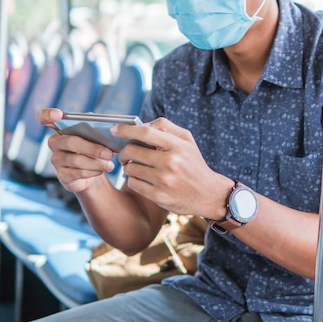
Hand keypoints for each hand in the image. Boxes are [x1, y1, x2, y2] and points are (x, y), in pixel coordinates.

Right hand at [36, 108, 114, 193]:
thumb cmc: (93, 147)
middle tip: (109, 154)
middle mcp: (54, 142)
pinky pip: (78, 172)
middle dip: (92, 148)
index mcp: (60, 127)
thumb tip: (99, 123)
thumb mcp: (95, 135)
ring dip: (96, 163)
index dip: (48, 114)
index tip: (58, 114)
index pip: (44, 118)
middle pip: (70, 142)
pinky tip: (101, 170)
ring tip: (110, 164)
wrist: (93, 171)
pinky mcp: (62, 175)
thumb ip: (94, 125)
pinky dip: (93, 171)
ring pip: (76, 160)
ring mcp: (56, 159)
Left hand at [112, 117, 232, 218]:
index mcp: (176, 146)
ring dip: (129, 167)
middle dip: (123, 151)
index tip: (114, 129)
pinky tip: (142, 180)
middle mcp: (169, 162)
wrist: (208, 194)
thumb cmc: (194, 163)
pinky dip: (134, 180)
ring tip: (138, 167)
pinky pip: (133, 184)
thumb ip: (166, 127)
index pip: (145, 133)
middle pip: (132, 151)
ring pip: (130, 169)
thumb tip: (142, 124)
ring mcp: (163, 181)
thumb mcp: (187, 141)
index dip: (126, 129)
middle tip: (125, 154)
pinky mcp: (159, 196)